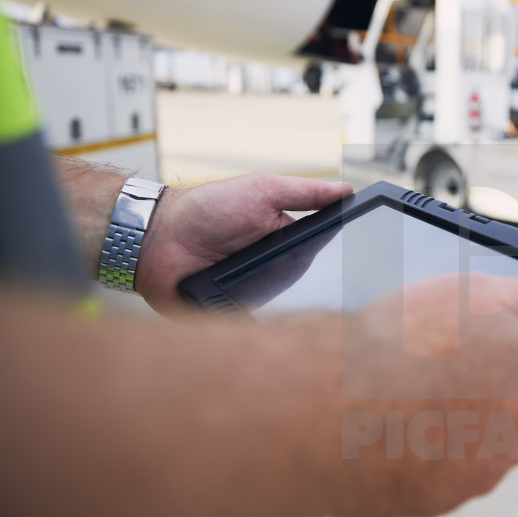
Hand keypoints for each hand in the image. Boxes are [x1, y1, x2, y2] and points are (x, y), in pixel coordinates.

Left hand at [134, 174, 351, 313]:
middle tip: (325, 280)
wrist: (157, 238)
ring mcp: (256, 293)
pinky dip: (265, 326)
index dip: (340, 256)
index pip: (322, 251)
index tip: (360, 255)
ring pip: (289, 310)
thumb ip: (305, 191)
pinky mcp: (237, 316)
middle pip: (311, 285)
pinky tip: (269, 322)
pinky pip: (259, 327)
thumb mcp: (262, 190)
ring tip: (291, 300)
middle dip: (319, 285)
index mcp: (284, 238)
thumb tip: (347, 189)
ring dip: (291, 306)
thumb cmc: (206, 209)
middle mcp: (274, 268)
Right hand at [324, 273, 517, 516]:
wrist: (330, 408)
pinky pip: (430, 475)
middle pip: (503, 407)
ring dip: (444, 427)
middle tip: (423, 370)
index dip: (491, 347)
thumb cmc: (399, 345)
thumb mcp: (473, 290)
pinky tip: (384, 434)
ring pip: (468, 445)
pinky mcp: (436, 503)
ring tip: (396, 402)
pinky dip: (414, 458)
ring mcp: (477, 475)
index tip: (457, 343)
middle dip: (472, 390)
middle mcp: (516, 434)